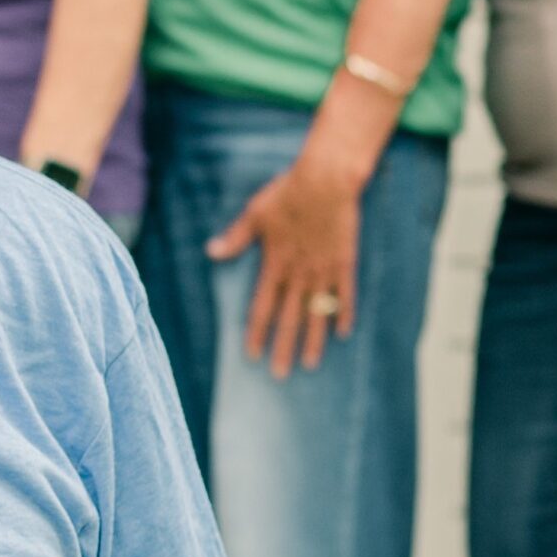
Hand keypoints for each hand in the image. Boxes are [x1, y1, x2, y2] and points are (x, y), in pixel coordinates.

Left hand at [207, 149, 365, 377]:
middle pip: (289, 318)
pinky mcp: (344, 262)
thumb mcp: (255, 214)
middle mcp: (299, 273)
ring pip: (317, 313)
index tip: (252, 355)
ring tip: (310, 364)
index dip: (257, 332)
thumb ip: (235, 238)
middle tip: (280, 376)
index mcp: (275, 264)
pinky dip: (343, 314)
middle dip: (283, 348)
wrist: (326, 181)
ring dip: (313, 340)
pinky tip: (342, 334)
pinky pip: (345, 295)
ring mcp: (323, 270)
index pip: (262, 307)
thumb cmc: (287, 194)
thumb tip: (211, 252)